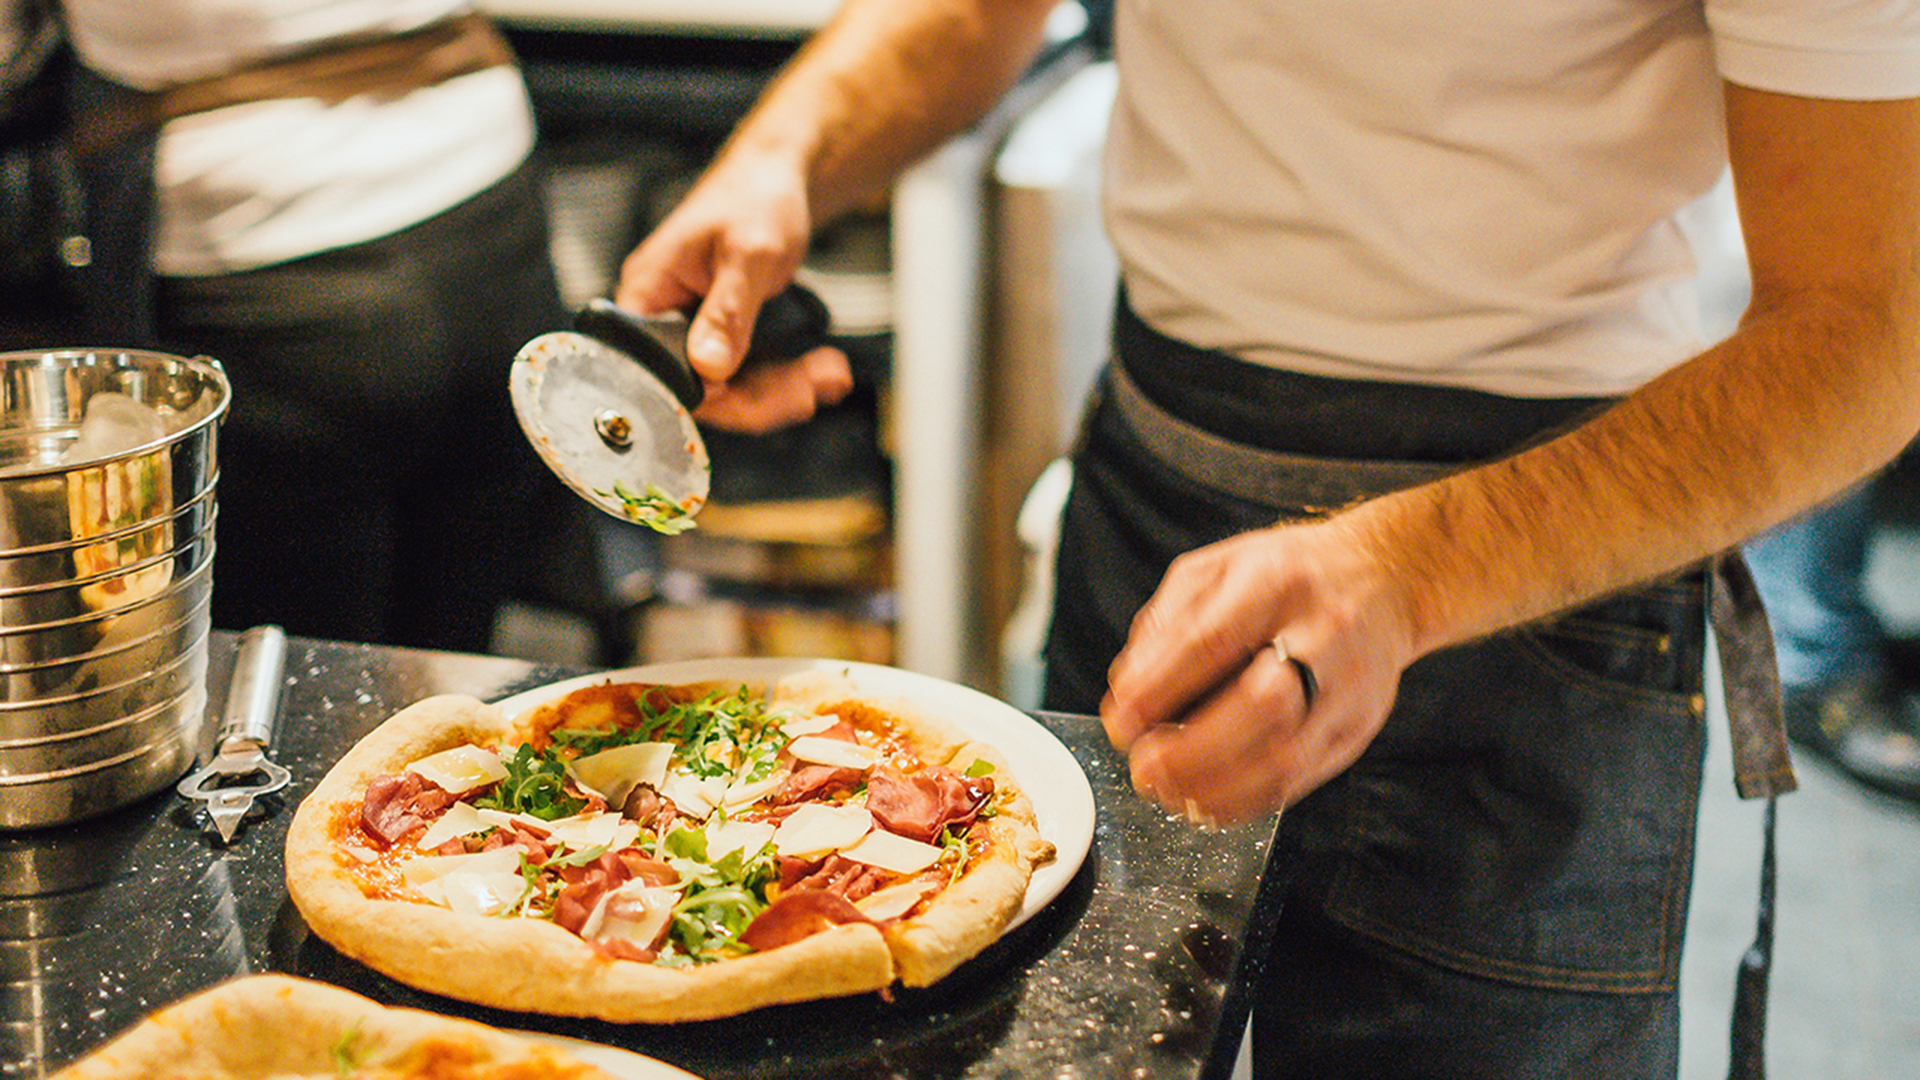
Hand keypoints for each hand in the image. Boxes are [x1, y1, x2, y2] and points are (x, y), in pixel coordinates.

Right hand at [614, 152, 852, 431]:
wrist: (776, 179)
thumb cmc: (755, 196)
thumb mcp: (748, 252)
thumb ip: (727, 310)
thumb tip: (708, 366)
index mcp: (647, 294)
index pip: (662, 371)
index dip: (712, 393)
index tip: (762, 392)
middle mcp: (662, 317)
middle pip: (701, 389)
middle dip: (763, 396)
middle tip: (813, 389)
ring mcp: (692, 329)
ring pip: (730, 389)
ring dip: (783, 390)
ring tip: (829, 375)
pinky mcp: (720, 335)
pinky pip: (747, 375)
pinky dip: (787, 379)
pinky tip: (822, 372)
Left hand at [1099, 515, 1419, 825]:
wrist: (1381, 580)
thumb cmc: (1286, 576)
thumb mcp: (1217, 569)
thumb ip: (1167, 624)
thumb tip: (1129, 693)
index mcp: (1278, 581)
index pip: (1214, 641)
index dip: (1161, 689)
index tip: (1121, 722)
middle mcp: (1324, 634)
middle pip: (1263, 705)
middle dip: (1193, 750)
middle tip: (1144, 767)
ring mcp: (1349, 688)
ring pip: (1287, 757)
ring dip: (1216, 787)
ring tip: (1168, 792)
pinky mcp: (1357, 730)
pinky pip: (1299, 781)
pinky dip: (1244, 801)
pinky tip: (1206, 801)